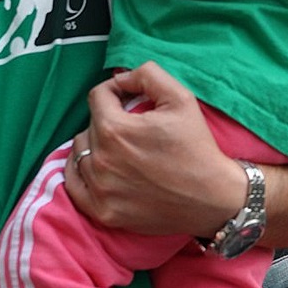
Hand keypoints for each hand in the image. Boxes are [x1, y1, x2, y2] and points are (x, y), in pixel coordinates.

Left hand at [64, 61, 246, 235]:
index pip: (97, 96)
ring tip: (121, 146)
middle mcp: (101, 160)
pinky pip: (74, 185)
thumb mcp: (180, 97)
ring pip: (81, 151)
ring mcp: (100, 189)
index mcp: (115, 129)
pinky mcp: (103, 212)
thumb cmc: (197, 146)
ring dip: (96, 143)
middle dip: (109, 117)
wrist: (212, 198)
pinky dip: (82, 172)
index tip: (131, 98)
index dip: (115, 91)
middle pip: (90, 124)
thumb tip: (120, 78)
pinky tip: (100, 167)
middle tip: (134, 125)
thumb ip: (147, 75)